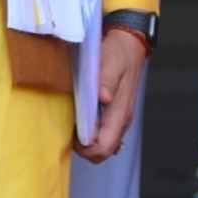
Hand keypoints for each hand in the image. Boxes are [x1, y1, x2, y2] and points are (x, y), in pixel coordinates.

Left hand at [76, 28, 148, 162]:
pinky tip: (80, 118)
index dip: (86, 148)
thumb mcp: (111, 62)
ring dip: (86, 142)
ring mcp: (118, 118)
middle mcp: (121, 120)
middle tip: (68, 130)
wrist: (129, 45)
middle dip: (84, 148)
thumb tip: (103, 99)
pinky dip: (90, 133)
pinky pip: (103, 133)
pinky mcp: (115, 113)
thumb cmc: (119, 53)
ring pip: (103, 144)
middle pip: (103, 151)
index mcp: (120, 112)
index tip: (71, 135)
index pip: (104, 146)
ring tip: (72, 124)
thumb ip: (106, 80)